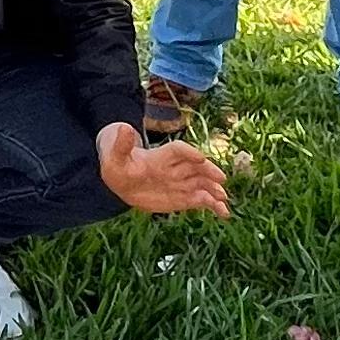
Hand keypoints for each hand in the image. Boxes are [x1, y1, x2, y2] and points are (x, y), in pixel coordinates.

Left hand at [98, 121, 230, 217]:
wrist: (122, 179)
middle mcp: (174, 168)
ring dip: (214, 190)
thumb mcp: (115, 155)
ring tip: (224, 200)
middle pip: (195, 167)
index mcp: (159, 156)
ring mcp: (180, 182)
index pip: (178, 151)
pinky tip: (223, 212)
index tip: (200, 158)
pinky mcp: (182, 197)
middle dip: (208, 171)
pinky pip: (200, 200)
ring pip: (201, 184)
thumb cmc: (119, 164)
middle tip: (221, 179)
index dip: (189, 153)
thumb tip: (123, 128)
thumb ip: (121, 144)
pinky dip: (212, 205)